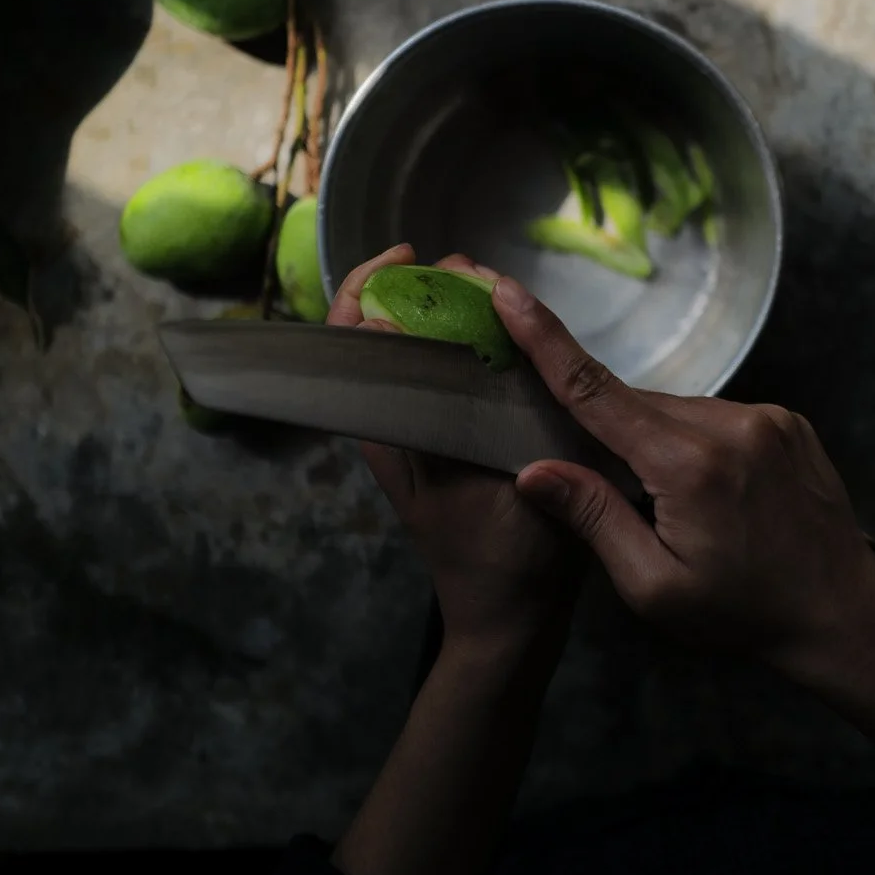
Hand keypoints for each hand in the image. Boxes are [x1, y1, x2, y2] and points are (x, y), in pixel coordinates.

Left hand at [328, 246, 583, 653]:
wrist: (515, 619)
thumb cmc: (499, 558)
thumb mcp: (467, 481)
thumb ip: (430, 410)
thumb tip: (387, 330)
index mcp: (389, 428)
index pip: (355, 334)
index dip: (371, 282)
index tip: (411, 256)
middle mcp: (403, 422)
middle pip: (396, 329)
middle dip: (429, 287)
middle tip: (477, 274)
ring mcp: (434, 432)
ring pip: (433, 348)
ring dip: (461, 312)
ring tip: (500, 295)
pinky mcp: (465, 442)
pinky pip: (465, 375)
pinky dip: (485, 344)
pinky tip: (520, 336)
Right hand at [491, 276, 874, 675]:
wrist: (842, 612)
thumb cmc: (741, 613)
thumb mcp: (653, 586)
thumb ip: (594, 518)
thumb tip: (531, 470)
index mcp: (688, 465)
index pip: (595, 391)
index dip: (544, 340)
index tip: (508, 292)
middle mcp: (730, 424)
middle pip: (636, 405)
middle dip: (611, 435)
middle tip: (624, 495)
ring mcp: (767, 417)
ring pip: (679, 411)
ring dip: (659, 443)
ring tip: (683, 509)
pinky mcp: (789, 421)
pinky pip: (718, 417)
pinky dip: (698, 442)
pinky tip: (717, 494)